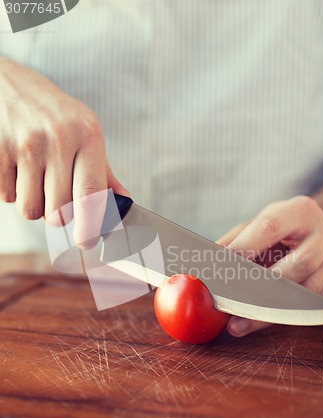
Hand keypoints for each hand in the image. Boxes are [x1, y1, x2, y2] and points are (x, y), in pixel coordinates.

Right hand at [0, 56, 128, 245]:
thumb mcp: (84, 131)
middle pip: (58, 212)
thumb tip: (123, 202)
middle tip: (54, 191)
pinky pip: (6, 196)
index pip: (91, 194)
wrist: (4, 83)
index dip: (90, 226)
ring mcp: (25, 144)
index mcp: (87, 135)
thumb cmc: (51, 112)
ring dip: (33, 203)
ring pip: (31, 209)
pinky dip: (11, 190)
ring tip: (33, 175)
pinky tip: (14, 165)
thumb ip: (103, 171)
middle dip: (56, 213)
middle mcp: (58, 138)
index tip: (87, 242)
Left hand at [216, 196, 322, 335]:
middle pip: (300, 264)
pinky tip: (256, 323)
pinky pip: (308, 305)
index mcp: (299, 212)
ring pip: (307, 291)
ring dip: (270, 312)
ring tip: (238, 323)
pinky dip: (280, 317)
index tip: (219, 266)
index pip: (270, 228)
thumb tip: (203, 263)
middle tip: (233, 303)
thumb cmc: (281, 227)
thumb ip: (233, 241)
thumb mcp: (257, 224)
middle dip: (264, 286)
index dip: (245, 247)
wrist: (315, 229)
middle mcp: (322, 235)